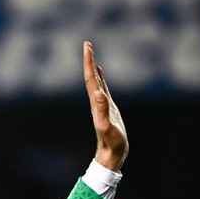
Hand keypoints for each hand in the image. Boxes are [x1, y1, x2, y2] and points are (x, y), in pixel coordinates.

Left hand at [83, 41, 127, 171]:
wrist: (111, 154)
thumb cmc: (111, 143)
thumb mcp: (107, 127)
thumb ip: (102, 111)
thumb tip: (98, 93)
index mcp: (96, 103)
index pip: (91, 79)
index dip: (89, 63)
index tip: (87, 47)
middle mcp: (96, 102)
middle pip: (91, 77)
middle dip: (89, 60)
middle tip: (88, 44)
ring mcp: (102, 104)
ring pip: (96, 81)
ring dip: (93, 67)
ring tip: (91, 54)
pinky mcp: (108, 108)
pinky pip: (103, 88)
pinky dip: (101, 78)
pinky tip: (101, 73)